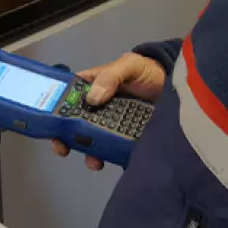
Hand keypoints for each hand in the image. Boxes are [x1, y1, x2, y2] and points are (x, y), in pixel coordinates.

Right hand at [51, 52, 166, 170]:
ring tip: (91, 161)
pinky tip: (104, 162)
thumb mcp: (129, 66)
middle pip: (73, 123)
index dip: (54, 109)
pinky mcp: (123, 137)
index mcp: (92, 85)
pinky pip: (109, 149)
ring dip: (85, 151)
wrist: (177, 88)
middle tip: (62, 148)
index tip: (49, 123)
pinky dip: (104, 157)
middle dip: (64, 137)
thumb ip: (110, 76)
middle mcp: (97, 106)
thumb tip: (92, 99)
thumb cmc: (149, 72)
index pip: (67, 96)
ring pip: (89, 139)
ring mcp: (110, 123)